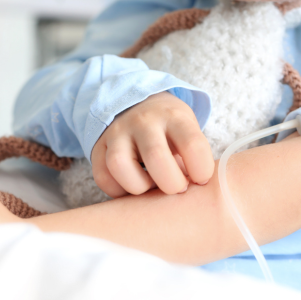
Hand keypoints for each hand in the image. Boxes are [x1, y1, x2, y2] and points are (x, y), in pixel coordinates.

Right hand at [91, 91, 213, 196]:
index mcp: (173, 117)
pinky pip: (102, 177)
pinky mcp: (99, 147)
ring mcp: (117, 132)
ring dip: (139, 187)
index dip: (201, 170)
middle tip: (177, 187)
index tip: (200, 178)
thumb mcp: (188, 130)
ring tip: (150, 186)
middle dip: (171, 184)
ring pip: (120, 165)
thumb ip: (193, 158)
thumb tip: (193, 194)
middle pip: (156, 156)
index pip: (192, 144)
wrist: (138, 105)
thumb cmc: (170, 128)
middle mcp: (143, 121)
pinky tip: (132, 185)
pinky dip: (118, 190)